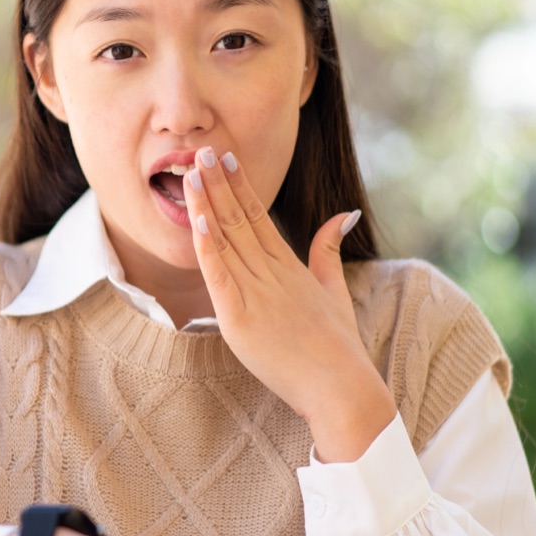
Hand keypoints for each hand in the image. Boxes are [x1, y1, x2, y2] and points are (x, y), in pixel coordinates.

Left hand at [182, 146, 394, 462]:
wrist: (340, 385)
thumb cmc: (338, 346)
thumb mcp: (335, 290)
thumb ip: (329, 251)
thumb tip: (343, 213)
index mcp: (289, 266)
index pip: (259, 216)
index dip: (239, 185)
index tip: (226, 158)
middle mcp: (271, 273)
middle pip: (239, 219)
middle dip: (218, 183)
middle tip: (202, 150)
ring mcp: (255, 293)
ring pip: (225, 240)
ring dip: (206, 204)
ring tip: (191, 171)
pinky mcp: (240, 318)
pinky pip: (219, 275)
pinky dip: (207, 247)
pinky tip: (197, 220)